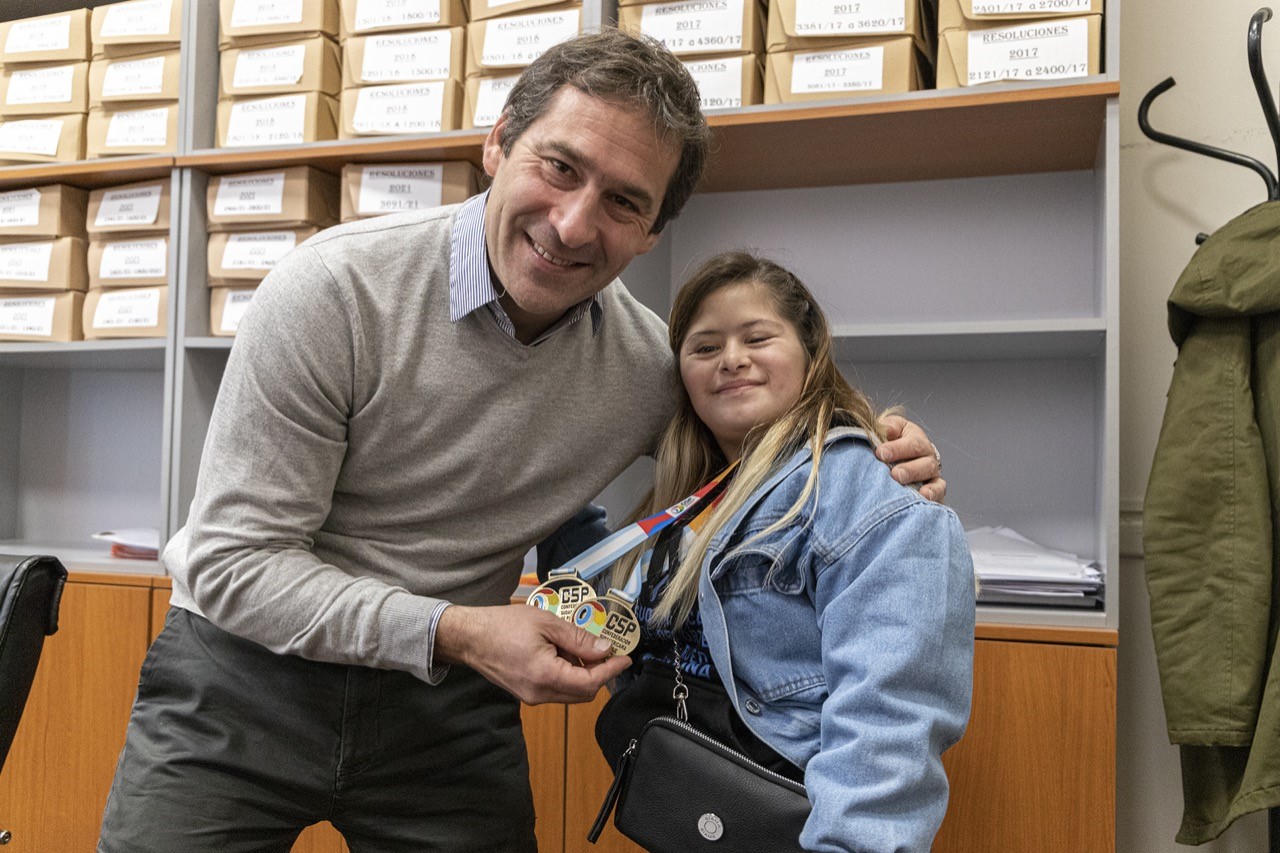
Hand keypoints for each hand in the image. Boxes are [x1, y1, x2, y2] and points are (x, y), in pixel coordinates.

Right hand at [434, 604, 631, 704]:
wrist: (469, 637)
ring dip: (583, 674)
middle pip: (583, 693)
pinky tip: (563, 653)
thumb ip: (578, 639)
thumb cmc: (502, 626)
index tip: (624, 658)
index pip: (590, 683)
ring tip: (579, 646)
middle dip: (599, 673)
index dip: (611, 670)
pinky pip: (556, 690)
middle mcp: (539, 694)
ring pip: (571, 693)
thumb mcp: (546, 623)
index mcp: (545, 676)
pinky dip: (567, 675)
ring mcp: (531, 697)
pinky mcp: (526, 694)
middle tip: (606, 650)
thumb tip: (604, 649)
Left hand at [876, 414, 946, 503]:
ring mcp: (931, 471)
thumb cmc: (888, 443)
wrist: (892, 457)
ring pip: (930, 473)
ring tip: (903, 483)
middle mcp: (927, 454)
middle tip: (894, 474)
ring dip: (916, 478)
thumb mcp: (887, 429)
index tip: (881, 453)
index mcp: (915, 438)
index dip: (897, 448)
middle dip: (908, 468)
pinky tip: (923, 496)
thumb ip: (887, 427)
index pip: (911, 442)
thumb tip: (888, 429)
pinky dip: (934, 493)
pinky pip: (939, 490)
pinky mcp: (934, 488)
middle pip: (923, 460)